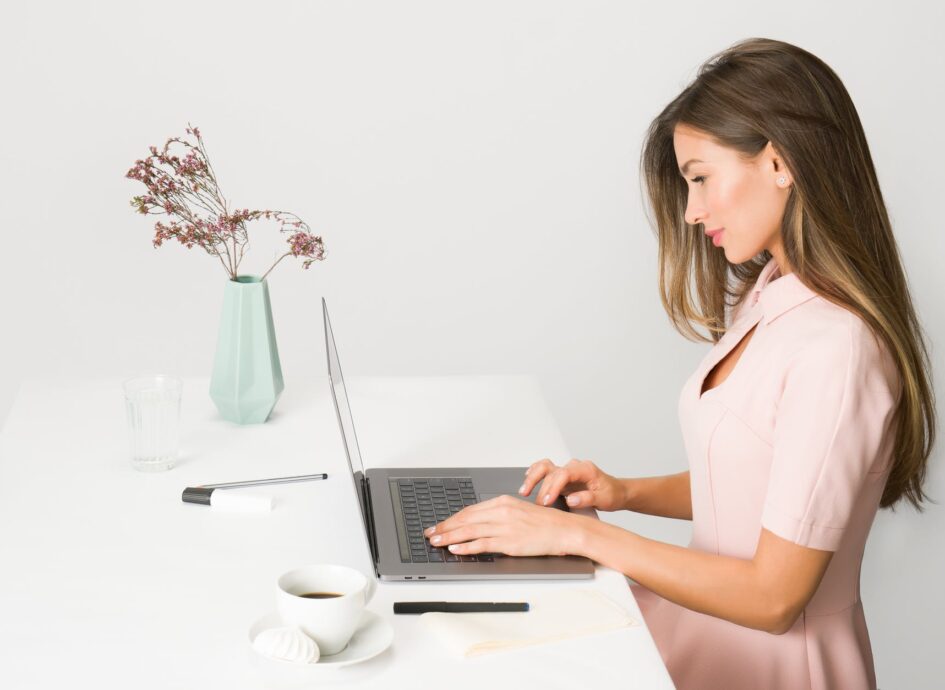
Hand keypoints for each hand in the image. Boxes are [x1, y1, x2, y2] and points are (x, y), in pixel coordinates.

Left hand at [422, 494, 587, 556]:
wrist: (564, 530)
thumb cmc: (545, 523)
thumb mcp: (519, 511)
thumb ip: (499, 514)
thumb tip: (479, 522)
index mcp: (503, 502)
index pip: (470, 510)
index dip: (451, 519)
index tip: (440, 524)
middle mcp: (501, 512)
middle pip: (465, 519)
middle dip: (444, 527)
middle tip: (430, 533)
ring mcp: (504, 527)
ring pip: (469, 531)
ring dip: (449, 537)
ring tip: (436, 542)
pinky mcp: (509, 542)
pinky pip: (482, 544)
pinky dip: (466, 547)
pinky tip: (455, 549)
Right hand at [519, 458, 626, 511]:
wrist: (617, 491)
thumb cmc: (612, 494)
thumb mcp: (604, 499)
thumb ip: (587, 498)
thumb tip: (570, 499)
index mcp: (585, 469)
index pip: (564, 474)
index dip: (553, 487)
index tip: (547, 501)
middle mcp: (574, 467)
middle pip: (551, 471)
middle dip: (542, 488)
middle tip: (538, 505)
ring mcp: (567, 471)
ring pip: (545, 467)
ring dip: (533, 477)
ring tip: (524, 491)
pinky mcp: (562, 478)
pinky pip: (545, 471)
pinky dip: (535, 474)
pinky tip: (527, 480)